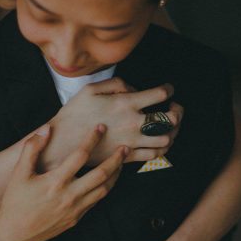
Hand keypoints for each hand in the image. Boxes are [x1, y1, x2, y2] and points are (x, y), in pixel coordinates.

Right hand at [0, 125, 126, 240]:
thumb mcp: (19, 173)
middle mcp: (70, 195)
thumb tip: (47, 128)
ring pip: (104, 189)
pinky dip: (106, 188)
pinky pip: (97, 200)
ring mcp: (76, 208)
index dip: (92, 139)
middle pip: (101, 174)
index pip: (80, 155)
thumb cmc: (15, 202)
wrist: (15, 234)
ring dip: (116, 175)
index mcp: (56, 182)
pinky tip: (108, 180)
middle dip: (116, 159)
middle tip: (125, 147)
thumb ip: (32, 149)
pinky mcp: (77, 218)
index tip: (100, 127)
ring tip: (121, 162)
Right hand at [41, 78, 183, 168]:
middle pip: (170, 119)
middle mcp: (133, 123)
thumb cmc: (74, 114)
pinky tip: (160, 141)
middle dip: (178, 112)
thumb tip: (133, 88)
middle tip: (175, 108)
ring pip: (166, 139)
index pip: (160, 94)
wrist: (63, 143)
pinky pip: (154, 154)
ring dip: (173, 131)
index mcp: (125, 103)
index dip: (169, 89)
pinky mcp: (128, 156)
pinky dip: (162, 148)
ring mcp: (132, 141)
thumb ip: (116, 83)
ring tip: (170, 127)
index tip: (169, 89)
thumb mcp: (91, 89)